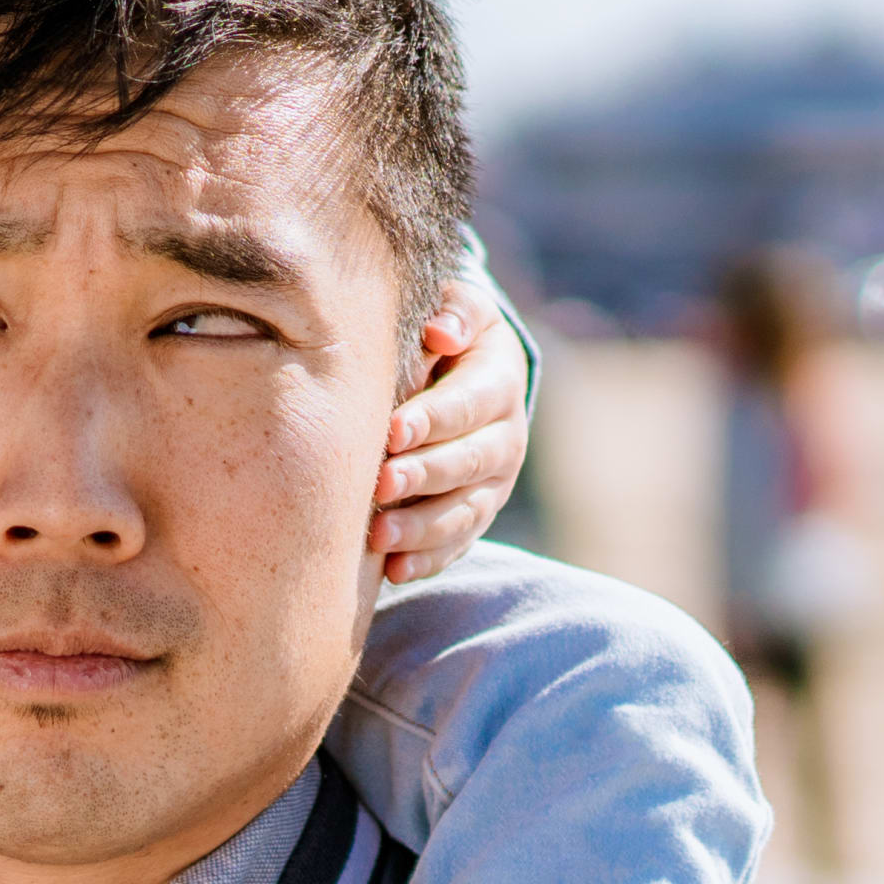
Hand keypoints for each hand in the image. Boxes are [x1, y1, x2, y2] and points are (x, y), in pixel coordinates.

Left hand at [373, 302, 529, 581]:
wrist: (467, 370)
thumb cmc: (446, 334)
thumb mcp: (458, 310)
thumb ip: (452, 312)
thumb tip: (440, 331)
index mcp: (499, 383)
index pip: (469, 404)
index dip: (433, 419)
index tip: (392, 430)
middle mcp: (505, 438)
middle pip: (468, 462)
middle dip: (423, 476)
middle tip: (379, 484)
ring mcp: (493, 483)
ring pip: (464, 512)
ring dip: (422, 528)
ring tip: (378, 537)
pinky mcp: (475, 515)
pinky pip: (457, 545)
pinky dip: (427, 560)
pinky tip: (394, 573)